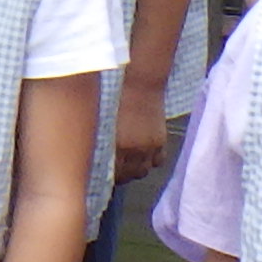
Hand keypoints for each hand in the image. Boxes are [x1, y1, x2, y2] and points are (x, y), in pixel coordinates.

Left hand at [111, 74, 172, 188]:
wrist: (141, 85)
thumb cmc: (117, 98)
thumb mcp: (104, 120)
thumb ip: (104, 140)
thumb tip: (101, 156)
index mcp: (115, 144)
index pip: (112, 172)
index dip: (109, 176)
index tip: (103, 176)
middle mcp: (132, 149)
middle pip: (128, 175)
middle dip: (121, 176)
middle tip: (116, 173)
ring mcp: (148, 146)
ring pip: (143, 171)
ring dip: (136, 171)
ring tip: (130, 167)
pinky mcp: (160, 140)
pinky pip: (158, 161)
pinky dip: (152, 162)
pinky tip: (145, 157)